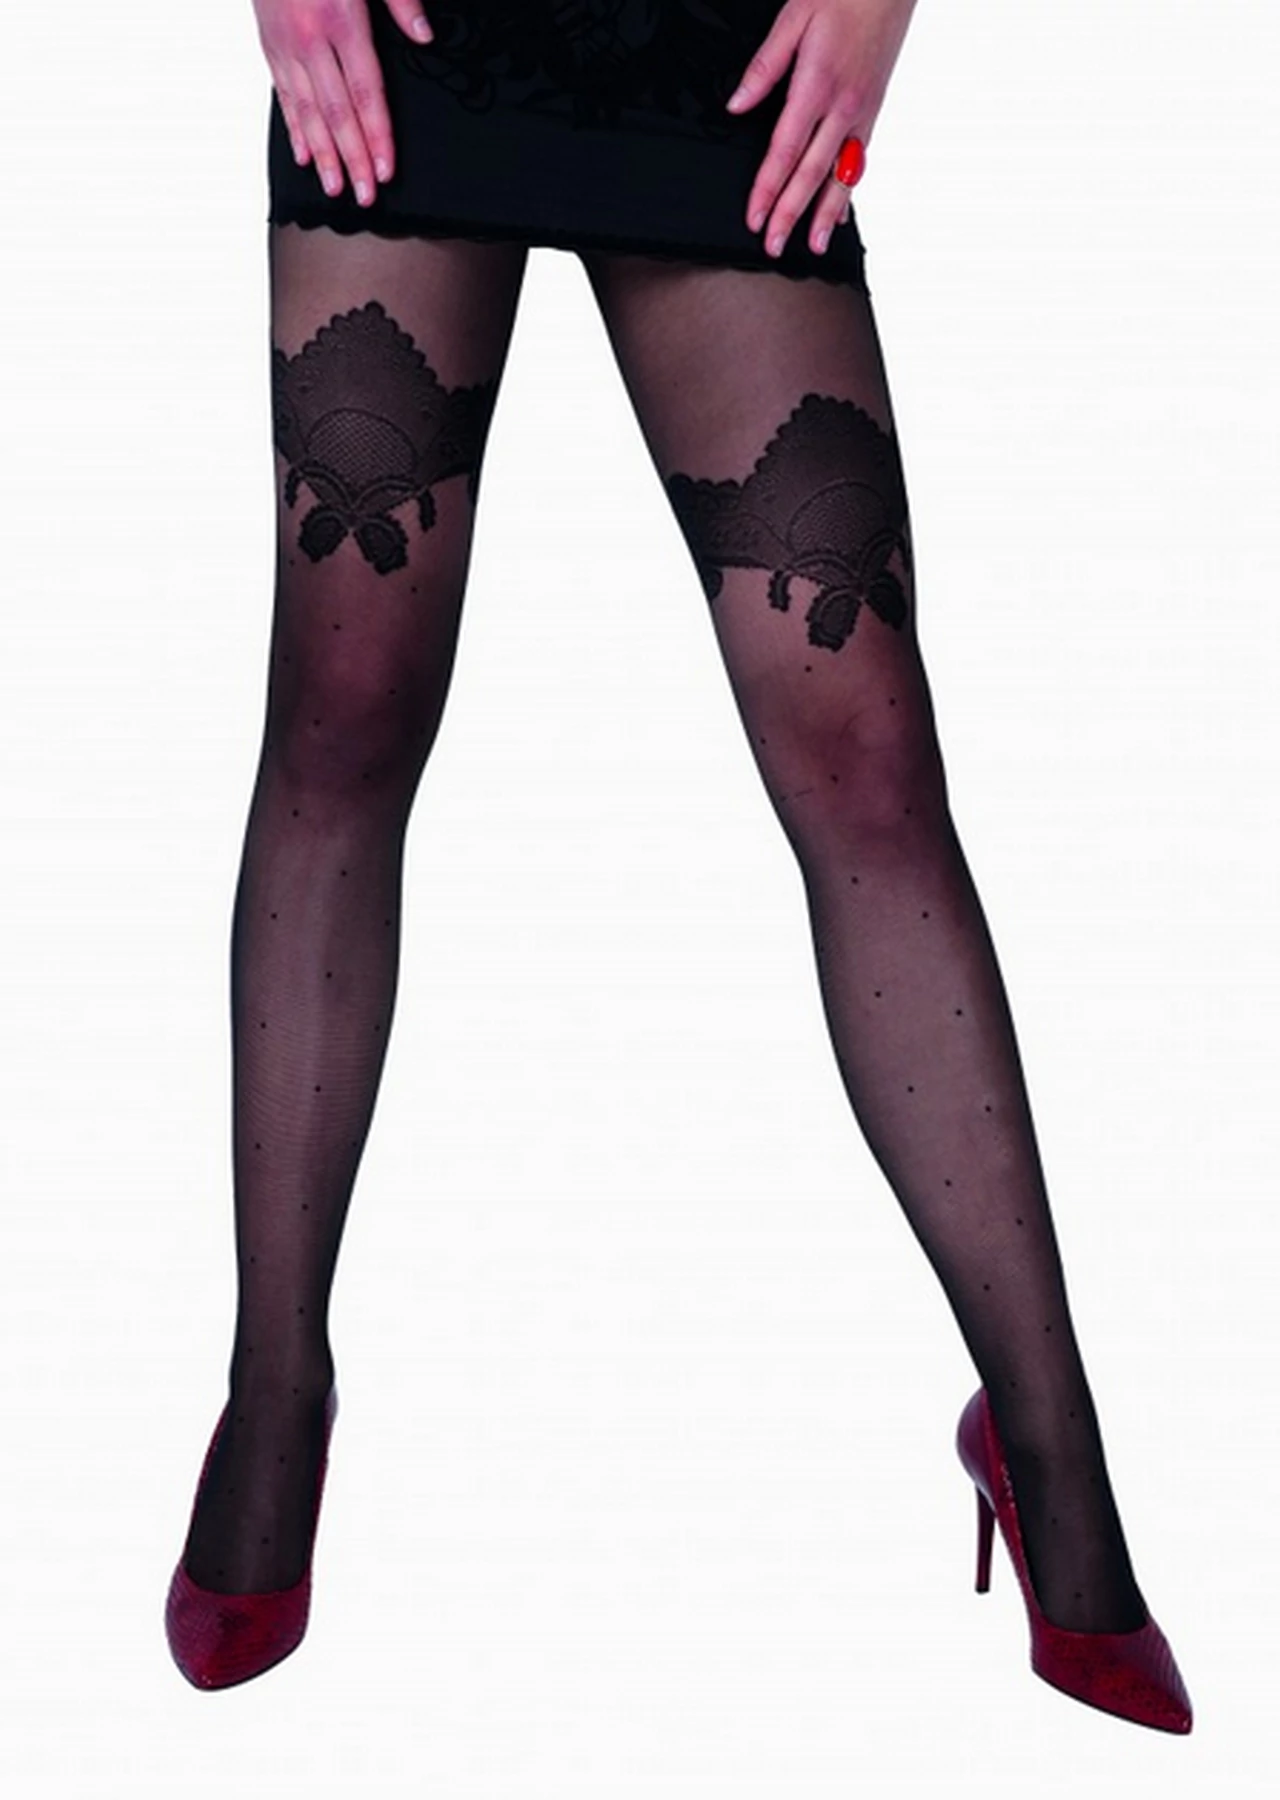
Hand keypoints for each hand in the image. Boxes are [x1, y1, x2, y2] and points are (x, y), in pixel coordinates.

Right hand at [254, 0, 434, 203]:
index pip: (366, 94)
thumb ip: (400, 0)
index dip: (378, 137)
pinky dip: (295, 128)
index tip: (386, 170)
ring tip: (336, 188)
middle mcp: (309, 38)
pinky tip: (305, 156)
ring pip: (308, 112)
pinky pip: (283, 95)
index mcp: (341, 19)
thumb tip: (424, 35)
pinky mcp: (268, 42)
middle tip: (365, 197)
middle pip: (338, 113)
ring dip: (324, 155)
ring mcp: (285, 43)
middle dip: (354, 160)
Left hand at [726, 0, 918, 256]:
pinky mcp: (874, 111)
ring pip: (841, 175)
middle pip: (811, 174)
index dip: (767, 190)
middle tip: (774, 247)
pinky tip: (840, 213)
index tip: (754, 218)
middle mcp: (843, 108)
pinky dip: (848, 191)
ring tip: (813, 246)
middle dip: (790, 215)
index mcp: (817, 86)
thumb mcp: (793, 18)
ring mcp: (862, 113)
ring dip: (825, 215)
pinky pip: (859, 161)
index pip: (785, 152)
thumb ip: (764, 67)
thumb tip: (737, 105)